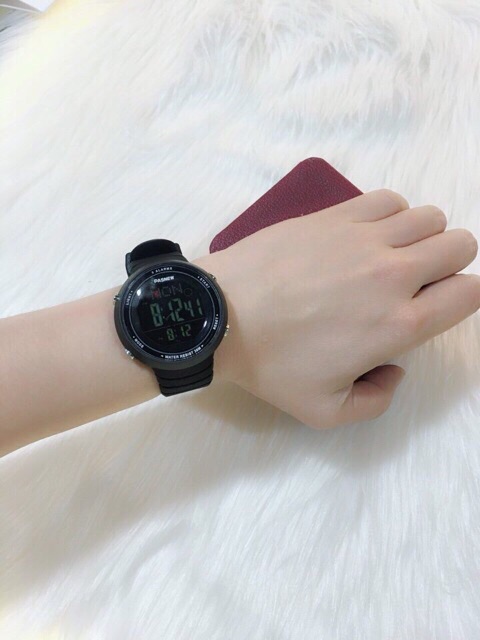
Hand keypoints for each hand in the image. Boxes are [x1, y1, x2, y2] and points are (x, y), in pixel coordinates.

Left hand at [193, 189, 479, 428]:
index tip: (438, 304)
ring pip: (429, 217)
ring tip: (390, 256)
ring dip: (421, 237)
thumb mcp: (325, 411)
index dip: (463, 297)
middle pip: (459, 246)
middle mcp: (394, 273)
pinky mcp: (336, 214)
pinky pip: (389, 199)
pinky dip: (391, 214)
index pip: (470, 293)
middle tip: (416, 282)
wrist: (219, 316)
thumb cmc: (271, 366)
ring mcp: (365, 236)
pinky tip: (366, 234)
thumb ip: (376, 401)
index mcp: (400, 324)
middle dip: (449, 264)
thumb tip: (394, 369)